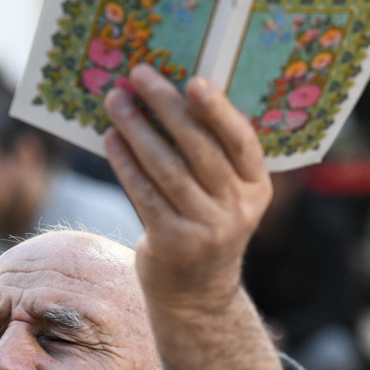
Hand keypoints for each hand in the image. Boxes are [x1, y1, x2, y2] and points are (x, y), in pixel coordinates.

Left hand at [103, 67, 270, 316]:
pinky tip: (111, 139)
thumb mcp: (225, 195)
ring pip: (167, 169)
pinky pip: (145, 194)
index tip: (195, 81)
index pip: (242, 142)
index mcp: (257, 189)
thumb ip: (212, 156)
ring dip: (138, 130)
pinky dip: (126, 163)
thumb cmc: (205, 225)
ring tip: (117, 102)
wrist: (196, 293)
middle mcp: (237, 210)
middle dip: (167, 107)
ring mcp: (206, 230)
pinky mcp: (172, 244)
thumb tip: (172, 95)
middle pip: (200, 149)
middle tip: (140, 76)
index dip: (219, 111)